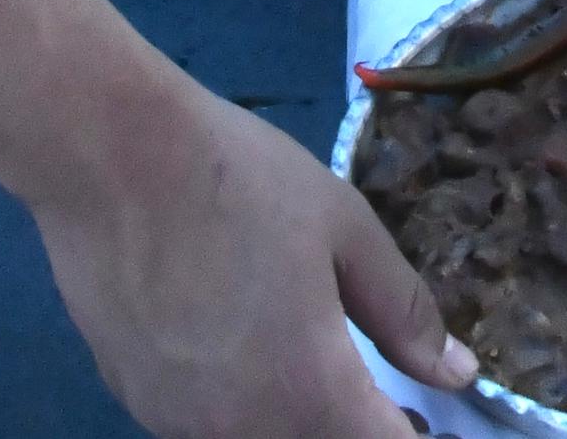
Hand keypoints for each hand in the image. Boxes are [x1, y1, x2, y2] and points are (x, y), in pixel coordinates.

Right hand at [33, 78, 475, 436]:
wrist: (110, 156)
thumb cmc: (240, 180)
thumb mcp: (346, 229)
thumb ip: (405, 313)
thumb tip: (456, 374)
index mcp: (312, 393)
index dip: (411, 436)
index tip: (417, 413)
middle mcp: (244, 430)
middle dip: (353, 431)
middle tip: (373, 392)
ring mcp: (179, 424)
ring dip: (292, 422)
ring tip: (296, 358)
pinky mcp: (133, 402)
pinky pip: (204, 426)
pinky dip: (235, 407)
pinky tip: (228, 342)